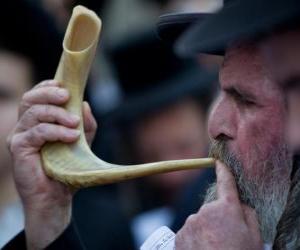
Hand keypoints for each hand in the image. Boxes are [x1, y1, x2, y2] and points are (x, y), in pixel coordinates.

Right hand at [7, 80, 96, 248]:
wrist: (57, 196)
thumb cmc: (67, 168)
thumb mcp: (81, 142)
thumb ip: (85, 124)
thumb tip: (85, 104)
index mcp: (37, 122)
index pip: (36, 96)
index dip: (47, 87)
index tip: (64, 86)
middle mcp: (25, 126)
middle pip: (30, 99)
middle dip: (49, 93)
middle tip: (67, 96)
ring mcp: (19, 136)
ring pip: (34, 113)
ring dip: (58, 114)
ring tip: (75, 123)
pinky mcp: (18, 148)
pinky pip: (37, 132)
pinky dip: (56, 131)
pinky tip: (71, 136)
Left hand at [175, 161, 262, 249]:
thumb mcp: (254, 238)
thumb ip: (248, 214)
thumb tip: (239, 203)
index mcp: (226, 209)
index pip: (225, 183)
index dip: (223, 171)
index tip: (218, 162)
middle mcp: (205, 211)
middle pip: (212, 209)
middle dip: (217, 219)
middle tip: (225, 239)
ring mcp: (190, 223)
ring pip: (200, 221)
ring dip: (206, 231)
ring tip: (214, 248)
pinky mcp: (179, 235)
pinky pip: (190, 231)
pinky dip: (195, 239)